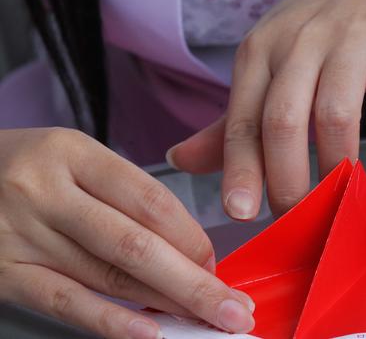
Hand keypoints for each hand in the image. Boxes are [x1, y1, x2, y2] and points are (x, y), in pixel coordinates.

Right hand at [0, 128, 254, 338]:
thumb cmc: (25, 170)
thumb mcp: (74, 160)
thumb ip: (125, 195)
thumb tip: (186, 248)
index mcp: (74, 153)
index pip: (150, 201)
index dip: (192, 238)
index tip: (216, 264)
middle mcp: (46, 191)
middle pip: (136, 245)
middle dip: (194, 284)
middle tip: (234, 309)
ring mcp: (22, 234)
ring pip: (108, 276)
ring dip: (164, 305)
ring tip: (204, 322)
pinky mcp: (4, 273)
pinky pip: (65, 301)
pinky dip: (111, 321)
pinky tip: (148, 333)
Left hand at [167, 0, 365, 217]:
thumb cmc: (321, 30)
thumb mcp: (269, 64)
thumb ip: (231, 120)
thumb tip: (179, 161)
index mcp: (260, 52)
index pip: (242, 121)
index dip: (241, 172)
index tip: (242, 215)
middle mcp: (299, 42)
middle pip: (283, 122)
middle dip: (288, 180)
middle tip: (299, 216)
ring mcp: (350, 38)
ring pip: (335, 114)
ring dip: (336, 162)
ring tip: (342, 188)